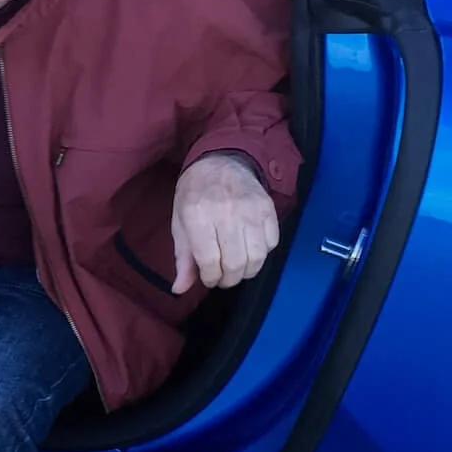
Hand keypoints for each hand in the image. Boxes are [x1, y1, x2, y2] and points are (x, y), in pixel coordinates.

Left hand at [171, 152, 279, 294]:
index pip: (210, 260)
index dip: (210, 277)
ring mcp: (251, 210)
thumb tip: (180, 289)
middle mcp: (226, 212)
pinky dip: (262, 253)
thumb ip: (183, 258)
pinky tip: (249, 249)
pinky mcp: (268, 209)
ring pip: (256, 257)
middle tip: (223, 277)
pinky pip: (271, 243)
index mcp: (198, 215)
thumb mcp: (180, 224)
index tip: (209, 278)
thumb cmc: (195, 196)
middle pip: (235, 263)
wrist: (220, 163)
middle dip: (228, 279)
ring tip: (236, 267)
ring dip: (246, 271)